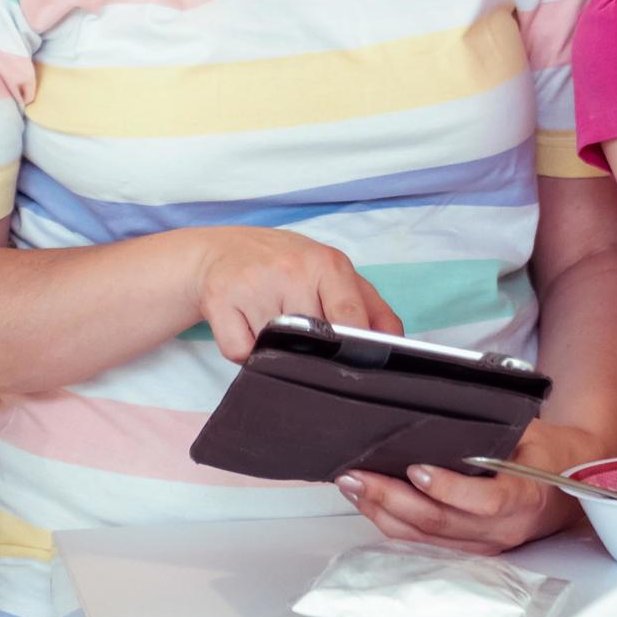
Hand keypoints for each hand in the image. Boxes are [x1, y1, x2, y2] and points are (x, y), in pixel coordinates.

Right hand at [174, 226, 398, 363]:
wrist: (222, 251)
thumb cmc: (286, 266)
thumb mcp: (333, 273)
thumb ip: (371, 307)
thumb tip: (396, 343)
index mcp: (326, 263)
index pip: (351, 317)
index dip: (356, 347)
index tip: (357, 364)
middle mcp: (290, 270)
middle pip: (313, 341)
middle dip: (312, 349)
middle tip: (303, 335)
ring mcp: (253, 286)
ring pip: (276, 351)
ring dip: (276, 350)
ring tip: (272, 323)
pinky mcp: (219, 302)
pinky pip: (242, 353)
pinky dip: (246, 351)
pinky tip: (246, 326)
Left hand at [338, 420, 612, 554]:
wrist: (565, 487)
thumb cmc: (544, 453)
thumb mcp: (529, 430)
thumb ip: (493, 426)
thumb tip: (449, 407)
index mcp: (525, 496)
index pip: (486, 502)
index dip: (450, 490)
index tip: (417, 470)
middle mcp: (502, 530)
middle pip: (441, 522)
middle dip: (392, 499)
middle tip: (357, 475)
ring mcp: (482, 545)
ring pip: (424, 537)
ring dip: (382, 512)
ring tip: (352, 485)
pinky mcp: (466, 549)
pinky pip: (423, 541)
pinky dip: (391, 521)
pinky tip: (368, 502)